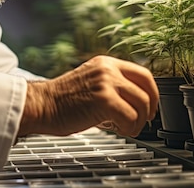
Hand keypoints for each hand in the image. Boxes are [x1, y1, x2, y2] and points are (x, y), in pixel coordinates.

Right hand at [18, 55, 158, 137]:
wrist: (41, 105)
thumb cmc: (62, 100)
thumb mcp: (91, 82)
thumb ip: (111, 85)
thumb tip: (135, 101)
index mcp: (106, 63)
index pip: (143, 73)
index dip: (152, 93)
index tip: (151, 107)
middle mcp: (108, 69)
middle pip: (147, 89)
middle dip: (150, 110)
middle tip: (144, 121)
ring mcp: (106, 83)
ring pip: (142, 104)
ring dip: (138, 122)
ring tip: (126, 128)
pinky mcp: (104, 100)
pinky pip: (130, 118)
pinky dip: (129, 129)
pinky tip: (118, 130)